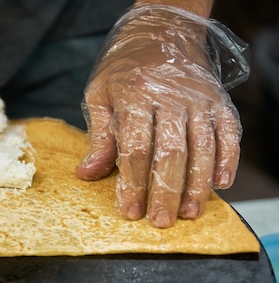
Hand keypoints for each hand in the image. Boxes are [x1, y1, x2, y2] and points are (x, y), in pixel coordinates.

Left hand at [77, 6, 244, 227]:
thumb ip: (99, 136)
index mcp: (135, 96)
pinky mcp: (219, 101)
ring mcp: (199, 99)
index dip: (132, 184)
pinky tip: (222, 184)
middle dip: (165, 191)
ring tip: (188, 213)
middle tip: (160, 222)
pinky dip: (228, 159)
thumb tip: (87, 174)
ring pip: (202, 147)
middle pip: (171, 153)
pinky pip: (228, 133)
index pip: (135, 149)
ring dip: (197, 184)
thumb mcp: (100, 94)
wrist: (162, 29)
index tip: (130, 212)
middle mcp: (171, 98)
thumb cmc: (124, 67)